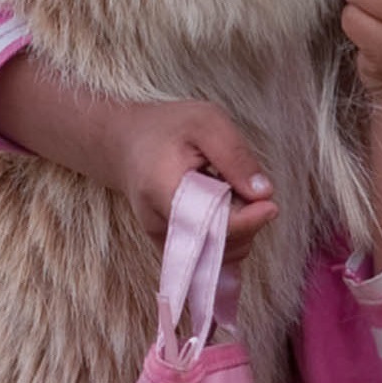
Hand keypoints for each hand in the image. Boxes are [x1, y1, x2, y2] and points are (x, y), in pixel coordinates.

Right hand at [0, 53, 278, 252]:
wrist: (114, 137)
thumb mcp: (205, 121)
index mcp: (163, 188)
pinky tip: (228, 213)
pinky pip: (203, 257)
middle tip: (258, 198)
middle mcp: (155, 221)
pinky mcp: (163, 244)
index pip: (211, 225)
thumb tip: (265, 194)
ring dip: (239, 239)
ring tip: (238, 197)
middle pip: (215, 253)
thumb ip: (235, 156)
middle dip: (247, 233)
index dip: (247, 220)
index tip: (267, 201)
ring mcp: (157, 237)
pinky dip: (226, 243)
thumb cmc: (165, 123)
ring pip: (211, 261)